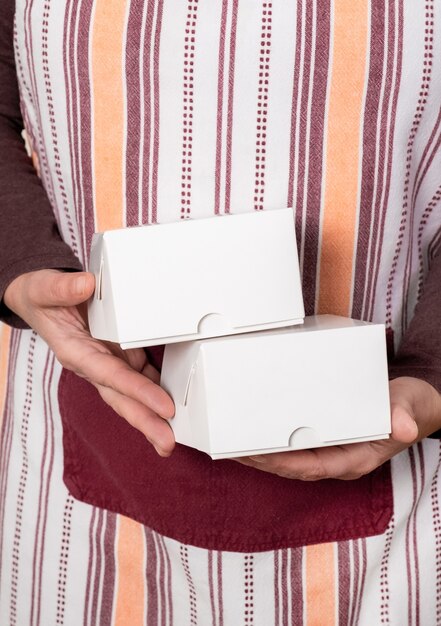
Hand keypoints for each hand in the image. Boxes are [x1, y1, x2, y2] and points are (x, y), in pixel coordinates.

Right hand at [4, 269, 174, 455]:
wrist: (40, 299)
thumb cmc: (42, 297)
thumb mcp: (43, 288)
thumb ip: (61, 288)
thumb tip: (85, 285)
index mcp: (76, 352)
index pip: (110, 375)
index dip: (137, 391)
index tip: (163, 406)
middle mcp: (93, 363)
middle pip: (122, 397)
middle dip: (146, 421)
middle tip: (169, 442)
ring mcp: (108, 360)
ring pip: (133, 392)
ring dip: (153, 415)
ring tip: (172, 436)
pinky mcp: (119, 353)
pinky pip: (140, 375)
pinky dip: (156, 390)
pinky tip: (173, 404)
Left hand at [236, 376, 440, 479]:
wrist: (415, 407)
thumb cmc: (410, 408)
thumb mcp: (409, 408)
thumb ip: (403, 417)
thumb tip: (401, 427)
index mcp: (355, 459)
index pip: (311, 467)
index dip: (281, 464)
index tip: (255, 456)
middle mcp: (340, 460)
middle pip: (293, 466)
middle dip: (261, 460)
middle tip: (230, 449)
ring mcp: (333, 451)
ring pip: (291, 459)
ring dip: (262, 453)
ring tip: (233, 444)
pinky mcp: (328, 439)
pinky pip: (296, 446)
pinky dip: (274, 442)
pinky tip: (256, 433)